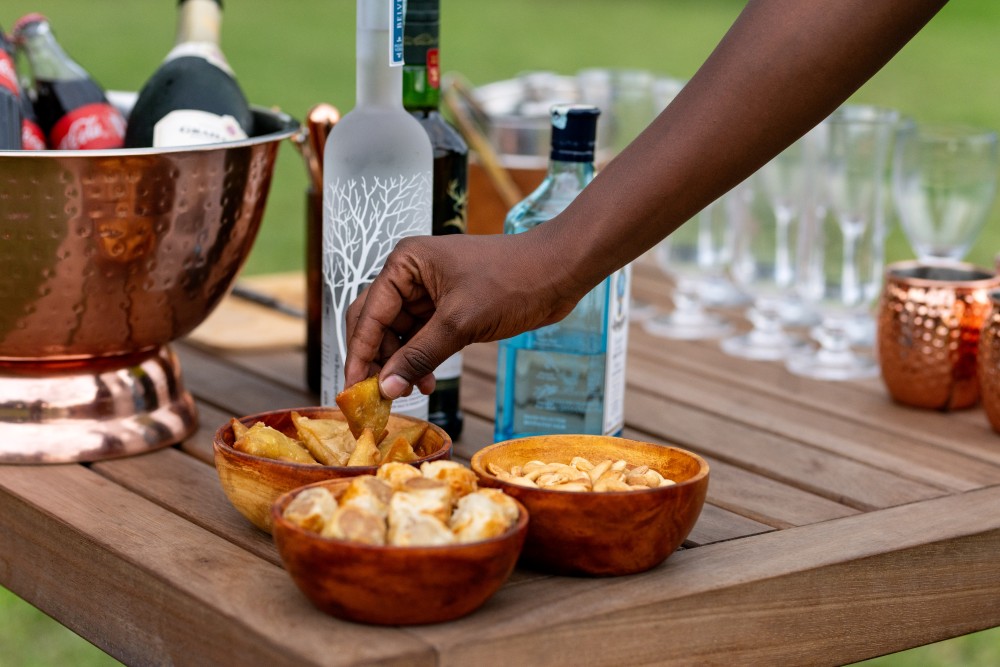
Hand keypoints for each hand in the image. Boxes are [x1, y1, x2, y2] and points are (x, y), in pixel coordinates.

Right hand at [344, 227, 585, 398]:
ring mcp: (429, 293)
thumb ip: (419, 356)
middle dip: (378, 361)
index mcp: (405, 264)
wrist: (559, 272)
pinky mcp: (448, 309)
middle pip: (377, 324)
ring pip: (399, 336)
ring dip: (402, 365)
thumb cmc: (512, 282)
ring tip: (414, 392)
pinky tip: (426, 382)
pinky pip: (422, 339)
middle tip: (379, 398)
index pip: (368, 314)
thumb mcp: (460, 322)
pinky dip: (421, 361)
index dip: (359, 354)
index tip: (351, 390)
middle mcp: (410, 275)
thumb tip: (385, 388)